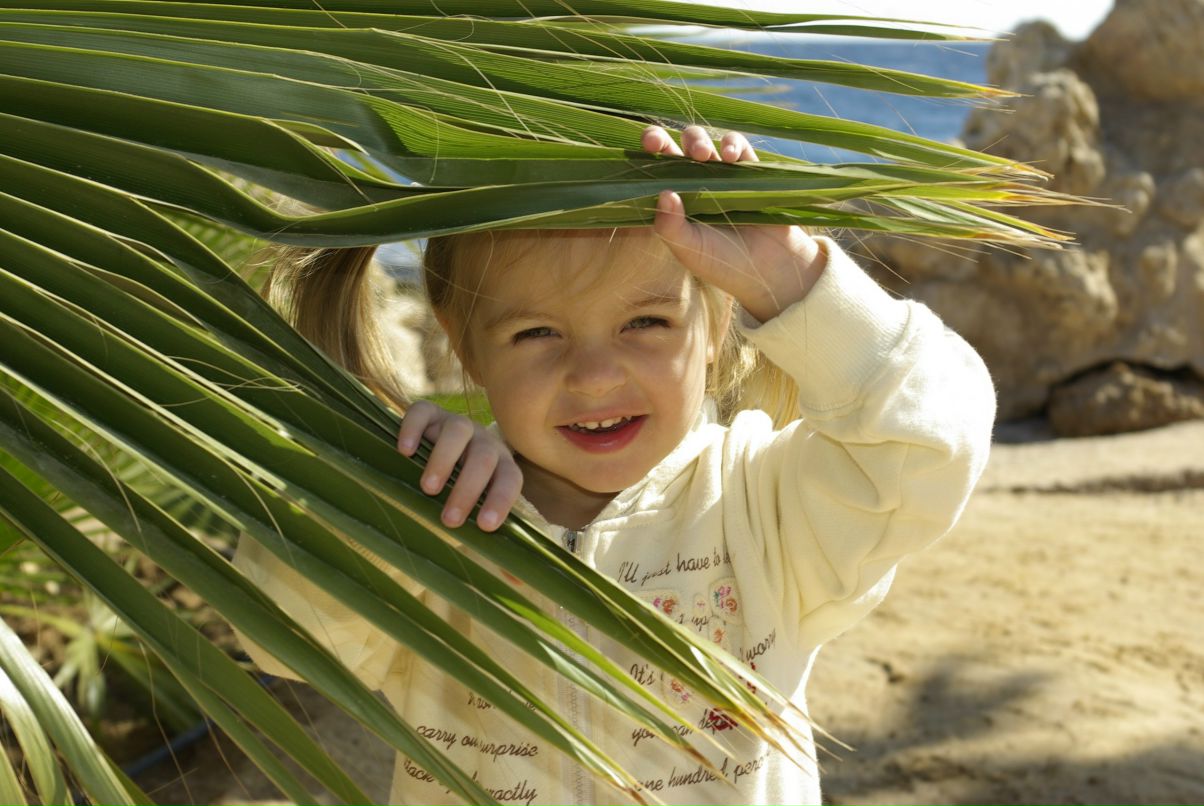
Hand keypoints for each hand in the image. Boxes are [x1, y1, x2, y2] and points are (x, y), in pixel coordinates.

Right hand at [396, 401, 521, 531]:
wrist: (440, 443)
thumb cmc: (460, 487)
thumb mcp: (475, 504)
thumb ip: (485, 531)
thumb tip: (506, 578)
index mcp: (500, 463)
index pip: (510, 479)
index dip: (501, 500)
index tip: (484, 526)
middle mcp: (482, 440)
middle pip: (484, 457)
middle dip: (469, 489)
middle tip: (450, 519)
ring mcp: (455, 423)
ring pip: (458, 430)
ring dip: (444, 460)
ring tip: (428, 488)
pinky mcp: (429, 413)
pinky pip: (423, 412)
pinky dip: (413, 428)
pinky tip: (404, 451)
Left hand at [642, 125, 827, 322]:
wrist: (768, 270)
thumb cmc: (722, 263)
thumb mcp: (690, 249)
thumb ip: (670, 227)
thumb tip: (663, 193)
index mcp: (674, 198)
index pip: (653, 167)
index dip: (649, 149)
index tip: (650, 144)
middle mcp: (694, 182)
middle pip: (674, 149)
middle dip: (670, 139)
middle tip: (664, 148)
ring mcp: (721, 175)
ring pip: (704, 141)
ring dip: (700, 140)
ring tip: (704, 155)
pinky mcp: (749, 171)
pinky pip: (738, 146)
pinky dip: (733, 144)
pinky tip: (731, 157)